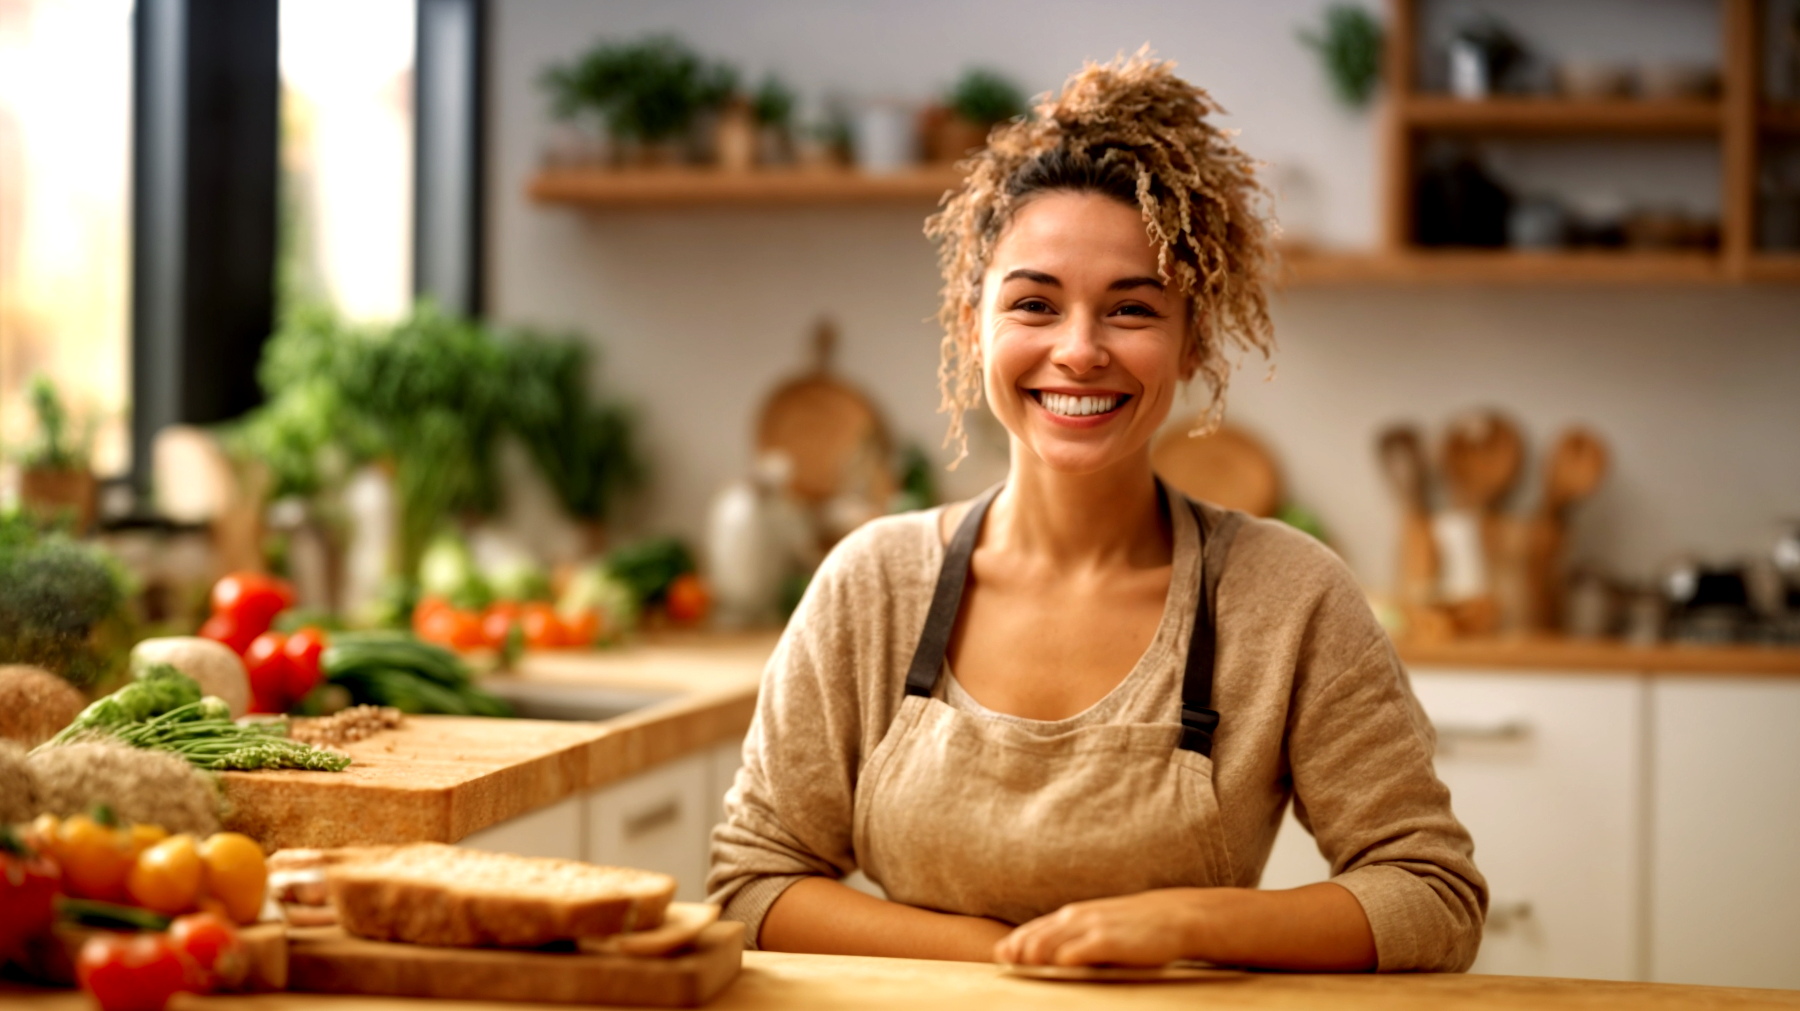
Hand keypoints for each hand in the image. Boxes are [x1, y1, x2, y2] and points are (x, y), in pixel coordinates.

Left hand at [993, 889, 1203, 966]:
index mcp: (1071, 916)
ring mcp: (1092, 928)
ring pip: (1051, 943)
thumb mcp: (1098, 927)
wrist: (1174, 917)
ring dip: (1034, 956)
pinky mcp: (1109, 940)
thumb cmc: (1133, 927)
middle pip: (1034, 938)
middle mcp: (1076, 919)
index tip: (1001, 959)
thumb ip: (1071, 938)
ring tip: (1024, 967)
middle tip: (1008, 965)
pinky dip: (1066, 958)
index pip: (1031, 931)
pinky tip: (1057, 966)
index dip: (1012, 945)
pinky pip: (1081, 950)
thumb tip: (1040, 958)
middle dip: (1018, 953)